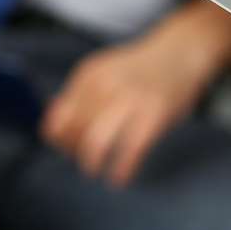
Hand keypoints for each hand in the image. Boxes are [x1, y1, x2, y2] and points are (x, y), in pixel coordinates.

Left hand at [42, 30, 216, 187]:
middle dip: (75, 153)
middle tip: (87, 160)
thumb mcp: (102, 73)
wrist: (180, 52)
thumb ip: (76, 98)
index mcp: (88, 75)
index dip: (59, 140)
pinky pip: (130, 151)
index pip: (59, 119)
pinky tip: (120, 177)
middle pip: (74, 132)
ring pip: (94, 143)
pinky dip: (121, 170)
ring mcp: (130, 99)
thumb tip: (50, 130)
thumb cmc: (138, 72)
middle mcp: (105, 85)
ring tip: (98, 171)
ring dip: (91, 164)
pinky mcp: (154, 115)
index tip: (69, 148)